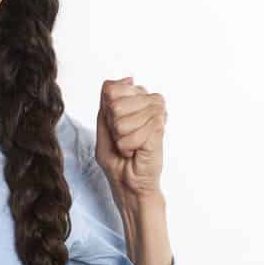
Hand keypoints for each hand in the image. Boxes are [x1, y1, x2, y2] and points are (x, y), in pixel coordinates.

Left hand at [94, 76, 167, 205]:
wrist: (130, 185)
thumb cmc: (117, 161)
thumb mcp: (103, 128)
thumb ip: (108, 103)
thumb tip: (129, 79)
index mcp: (134, 100)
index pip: (111, 88)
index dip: (105, 110)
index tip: (112, 127)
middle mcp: (147, 103)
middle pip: (114, 102)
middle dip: (112, 125)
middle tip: (121, 139)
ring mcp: (155, 115)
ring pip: (122, 117)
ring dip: (120, 137)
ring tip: (129, 146)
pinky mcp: (159, 128)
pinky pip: (133, 131)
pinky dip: (128, 145)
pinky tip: (136, 151)